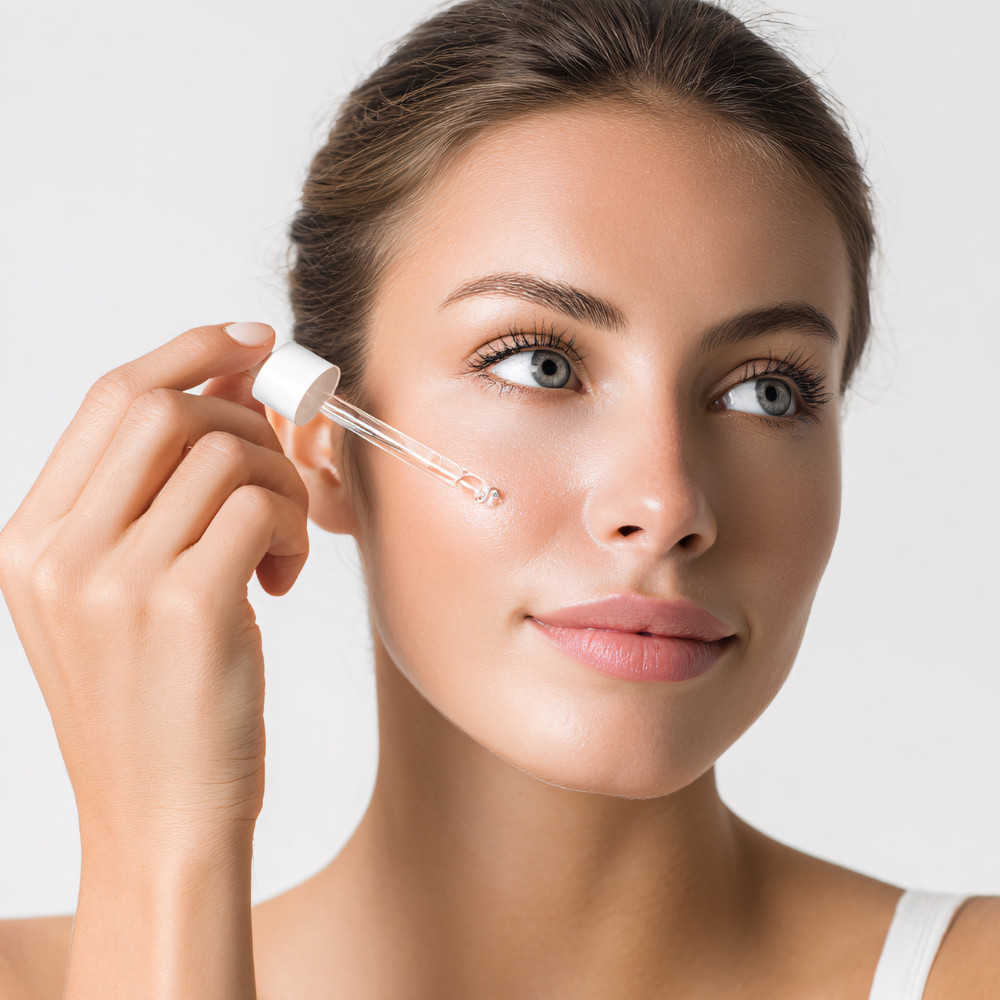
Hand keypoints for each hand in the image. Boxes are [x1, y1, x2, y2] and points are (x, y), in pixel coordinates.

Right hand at [0, 323, 307, 849]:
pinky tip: (281, 577)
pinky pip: (259, 507)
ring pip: (226, 454)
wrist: (160, 823)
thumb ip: (151, 498)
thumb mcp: (118, 598)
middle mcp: (58, 552)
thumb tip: (224, 390)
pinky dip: (290, 525)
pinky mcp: (184, 609)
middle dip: (245, 418)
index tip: (251, 342)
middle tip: (280, 466)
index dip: (189, 352)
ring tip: (279, 544)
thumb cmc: (155, 706)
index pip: (111, 398)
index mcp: (30, 540)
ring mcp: (115, 580)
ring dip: (279, 484)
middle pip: (166, 408)